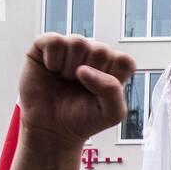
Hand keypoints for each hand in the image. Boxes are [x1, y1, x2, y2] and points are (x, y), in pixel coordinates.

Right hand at [19, 34, 135, 148]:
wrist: (52, 128)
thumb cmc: (83, 119)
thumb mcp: (111, 114)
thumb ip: (112, 91)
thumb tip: (83, 70)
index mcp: (113, 67)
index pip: (124, 61)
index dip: (113, 79)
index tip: (101, 95)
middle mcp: (92, 53)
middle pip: (102, 50)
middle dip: (91, 76)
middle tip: (80, 89)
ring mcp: (70, 47)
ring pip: (78, 42)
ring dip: (70, 69)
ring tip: (66, 80)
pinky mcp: (46, 45)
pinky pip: (54, 41)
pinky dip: (53, 61)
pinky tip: (52, 70)